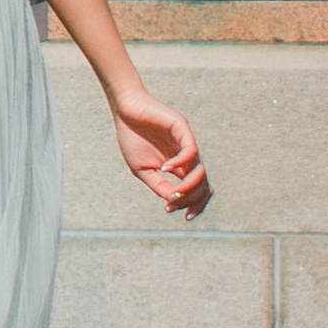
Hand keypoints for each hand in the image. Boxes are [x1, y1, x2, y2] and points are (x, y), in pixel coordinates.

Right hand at [111, 89, 206, 217]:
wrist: (124, 111)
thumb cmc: (132, 138)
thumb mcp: (142, 170)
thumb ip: (158, 185)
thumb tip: (172, 201)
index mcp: (178, 166)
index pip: (197, 189)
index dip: (195, 204)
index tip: (184, 217)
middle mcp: (186, 156)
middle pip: (203, 183)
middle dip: (193, 199)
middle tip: (176, 206)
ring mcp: (186, 142)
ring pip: (200, 170)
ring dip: (189, 186)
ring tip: (173, 193)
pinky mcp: (182, 129)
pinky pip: (190, 151)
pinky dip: (180, 163)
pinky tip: (165, 168)